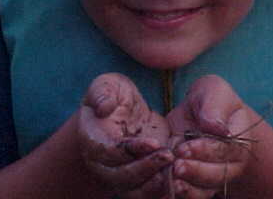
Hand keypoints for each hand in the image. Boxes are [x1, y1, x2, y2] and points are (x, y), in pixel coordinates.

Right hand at [78, 73, 172, 197]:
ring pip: (134, 190)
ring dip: (155, 184)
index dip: (132, 149)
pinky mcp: (137, 180)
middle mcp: (102, 164)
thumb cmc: (112, 96)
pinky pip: (146, 194)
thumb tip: (104, 108)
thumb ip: (102, 93)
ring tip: (175, 170)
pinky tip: (179, 181)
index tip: (154, 142)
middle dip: (146, 168)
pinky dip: (161, 191)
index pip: (111, 151)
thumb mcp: (107, 85)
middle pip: (122, 176)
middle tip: (169, 156)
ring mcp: (119, 175)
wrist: (120, 114)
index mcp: (94, 140)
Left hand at [166, 75, 258, 198]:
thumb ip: (214, 105)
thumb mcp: (214, 90)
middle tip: (176, 166)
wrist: (198, 113)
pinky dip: (181, 195)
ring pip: (205, 189)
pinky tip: (167, 190)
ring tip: (172, 182)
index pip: (226, 149)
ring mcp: (215, 176)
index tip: (185, 147)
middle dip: (196, 171)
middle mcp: (231, 162)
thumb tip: (214, 126)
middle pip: (217, 173)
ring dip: (189, 188)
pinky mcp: (197, 184)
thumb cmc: (209, 99)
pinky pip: (193, 195)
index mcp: (239, 139)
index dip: (206, 150)